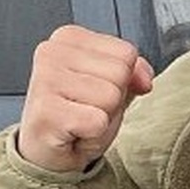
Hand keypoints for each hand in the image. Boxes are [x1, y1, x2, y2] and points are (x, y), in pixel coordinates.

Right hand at [17, 25, 153, 172]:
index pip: (126, 53)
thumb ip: (133, 73)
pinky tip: (74, 133)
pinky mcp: (46, 111)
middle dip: (113, 101)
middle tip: (87, 111)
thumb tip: (145, 79)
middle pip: (120, 73)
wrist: (46, 151)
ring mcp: (44, 79)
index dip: (121, 81)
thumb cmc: (77, 115)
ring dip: (103, 120)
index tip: (95, 93)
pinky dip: (94, 136)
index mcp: (68, 37)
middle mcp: (51, 52)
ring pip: (111, 97)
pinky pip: (98, 122)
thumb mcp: (112, 86)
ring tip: (81, 122)